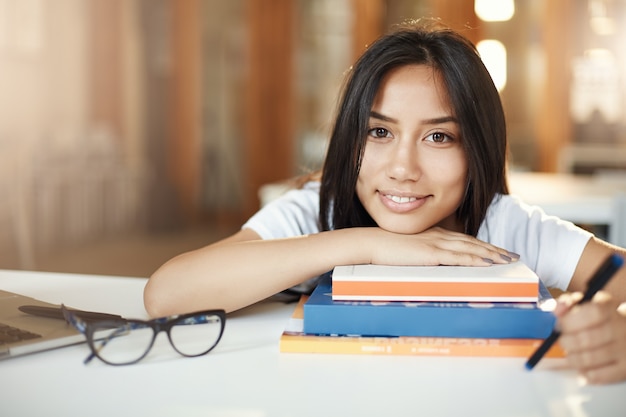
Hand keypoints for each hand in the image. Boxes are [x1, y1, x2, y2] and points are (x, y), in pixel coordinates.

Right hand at [366, 226, 516, 266]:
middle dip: (494, 249)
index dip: (483, 245)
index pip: (464, 240)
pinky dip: (476, 259)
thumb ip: (420, 253)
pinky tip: (489, 263)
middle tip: (513, 256)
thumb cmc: (383, 248)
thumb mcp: (406, 249)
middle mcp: (439, 236)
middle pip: (473, 242)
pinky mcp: (432, 253)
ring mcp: (436, 244)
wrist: (370, 244)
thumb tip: (428, 262)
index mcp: (433, 235)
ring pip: (471, 248)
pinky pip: (460, 257)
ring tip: (508, 260)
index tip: (497, 251)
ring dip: (492, 254)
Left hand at [555, 291, 625, 383]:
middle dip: (567, 342)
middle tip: (562, 342)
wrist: (625, 333)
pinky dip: (586, 374)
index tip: (559, 326)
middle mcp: (622, 328)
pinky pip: (601, 376)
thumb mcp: (589, 303)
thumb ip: (571, 303)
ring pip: (590, 358)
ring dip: (573, 358)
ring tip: (570, 355)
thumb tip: (557, 310)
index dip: (570, 321)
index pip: (593, 313)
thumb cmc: (603, 318)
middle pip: (588, 338)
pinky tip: (582, 370)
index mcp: (611, 309)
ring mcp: (625, 349)